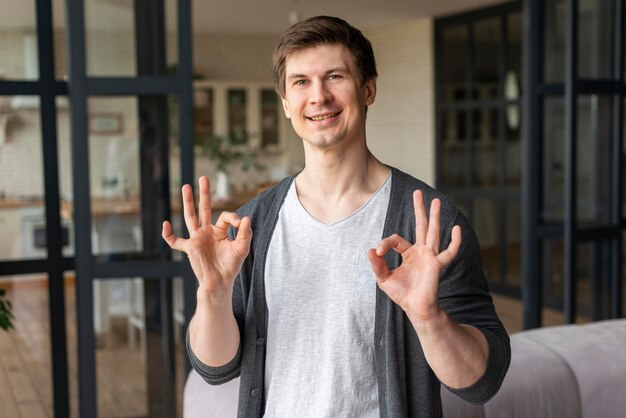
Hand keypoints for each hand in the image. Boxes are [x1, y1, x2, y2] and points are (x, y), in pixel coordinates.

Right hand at [161, 176, 251, 298]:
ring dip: (188, 201)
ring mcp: (196, 238)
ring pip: (190, 216)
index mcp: (219, 231)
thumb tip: (246, 217)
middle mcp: (207, 232)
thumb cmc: (231, 266)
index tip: (239, 224)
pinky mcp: (189, 248)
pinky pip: (175, 240)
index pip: (224, 216)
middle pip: (204, 208)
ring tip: (186, 186)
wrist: (220, 282)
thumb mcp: (242, 248)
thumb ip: (245, 233)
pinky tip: (165, 223)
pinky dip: (168, 234)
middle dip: (204, 193)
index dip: (232, 217)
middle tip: (203, 178)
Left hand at [368, 190, 460, 321]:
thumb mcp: (383, 278)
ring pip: (433, 232)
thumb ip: (377, 264)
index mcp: (409, 254)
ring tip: (436, 201)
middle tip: (418, 192)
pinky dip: (454, 242)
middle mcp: (421, 252)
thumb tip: (370, 251)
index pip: (396, 240)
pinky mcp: (437, 265)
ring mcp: (430, 257)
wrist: (415, 308)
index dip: (385, 244)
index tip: (378, 253)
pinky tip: (456, 229)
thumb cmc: (402, 294)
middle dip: (419, 209)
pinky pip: (449, 252)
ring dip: (434, 216)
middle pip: (421, 226)